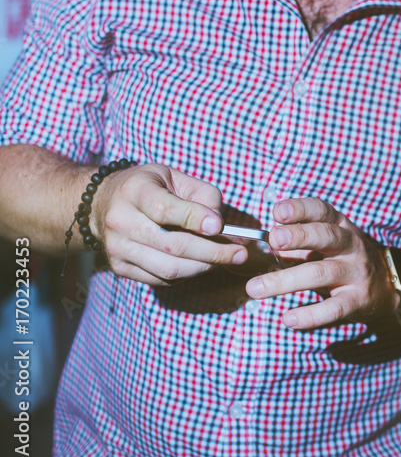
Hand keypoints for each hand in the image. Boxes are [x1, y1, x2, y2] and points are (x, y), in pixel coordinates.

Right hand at [92, 164, 246, 285]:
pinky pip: (161, 279)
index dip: (196, 219)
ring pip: (169, 269)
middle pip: (173, 245)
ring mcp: (118, 248)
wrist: (104, 202)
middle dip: (213, 252)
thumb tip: (220, 224)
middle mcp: (121, 221)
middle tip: (240, 253)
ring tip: (226, 259)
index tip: (220, 226)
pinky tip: (202, 264)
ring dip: (204, 267)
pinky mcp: (119, 268)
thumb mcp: (176, 177)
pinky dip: (188, 274)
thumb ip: (203, 195)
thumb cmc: (151, 187)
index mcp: (134, 192)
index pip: (165, 209)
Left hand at [245, 197, 397, 329]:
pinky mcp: (357, 300)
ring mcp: (355, 272)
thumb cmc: (342, 259)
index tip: (277, 212)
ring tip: (255, 289)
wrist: (385, 286)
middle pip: (325, 236)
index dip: (300, 209)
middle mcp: (350, 244)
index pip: (321, 210)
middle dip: (298, 236)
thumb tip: (260, 242)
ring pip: (320, 273)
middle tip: (273, 240)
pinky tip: (288, 318)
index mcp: (339, 225)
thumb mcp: (326, 242)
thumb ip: (296, 240)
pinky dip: (310, 315)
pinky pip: (333, 308)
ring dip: (286, 281)